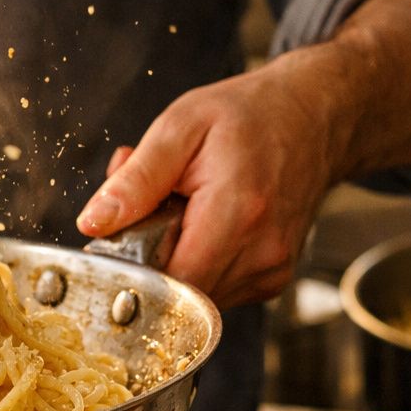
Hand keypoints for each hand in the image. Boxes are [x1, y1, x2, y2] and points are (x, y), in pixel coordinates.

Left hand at [76, 0, 410, 306]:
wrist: (317, 115)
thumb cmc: (250, 114)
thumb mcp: (181, 127)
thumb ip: (136, 180)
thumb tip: (93, 224)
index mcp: (239, 213)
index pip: (171, 284)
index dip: (134, 271)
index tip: (120, 239)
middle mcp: (262, 253)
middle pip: (178, 293)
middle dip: (150, 257)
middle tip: (153, 204)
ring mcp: (271, 271)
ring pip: (194, 296)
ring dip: (173, 258)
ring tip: (182, 206)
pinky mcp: (272, 279)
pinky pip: (214, 289)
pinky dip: (197, 261)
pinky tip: (202, 222)